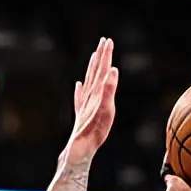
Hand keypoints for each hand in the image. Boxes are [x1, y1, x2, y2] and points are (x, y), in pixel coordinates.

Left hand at [65, 38, 118, 159]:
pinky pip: (79, 97)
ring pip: (88, 81)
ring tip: (94, 57)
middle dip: (100, 56)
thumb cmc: (94, 131)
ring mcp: (83, 105)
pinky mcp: (80, 114)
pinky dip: (79, 89)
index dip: (106, 55)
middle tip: (104, 41)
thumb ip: (109, 89)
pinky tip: (78, 85)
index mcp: (96, 93)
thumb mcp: (106, 109)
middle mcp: (89, 96)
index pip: (102, 69)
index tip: (108, 41)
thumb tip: (112, 70)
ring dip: (92, 68)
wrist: (78, 149)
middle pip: (95, 72)